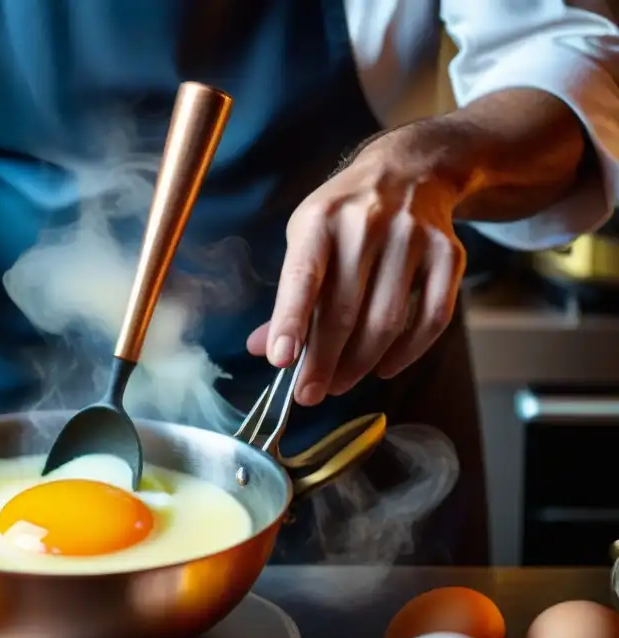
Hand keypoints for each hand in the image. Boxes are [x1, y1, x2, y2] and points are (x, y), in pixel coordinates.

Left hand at [247, 129, 466, 404]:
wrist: (410, 172)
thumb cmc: (344, 217)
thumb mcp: (307, 239)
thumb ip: (288, 295)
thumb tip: (261, 348)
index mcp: (321, 220)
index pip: (303, 277)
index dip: (291, 321)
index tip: (280, 361)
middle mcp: (368, 224)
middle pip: (345, 311)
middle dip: (323, 362)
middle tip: (309, 394)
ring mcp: (413, 238)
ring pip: (387, 320)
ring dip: (360, 363)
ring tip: (339, 383)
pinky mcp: (448, 253)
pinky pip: (432, 318)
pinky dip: (407, 353)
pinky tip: (383, 368)